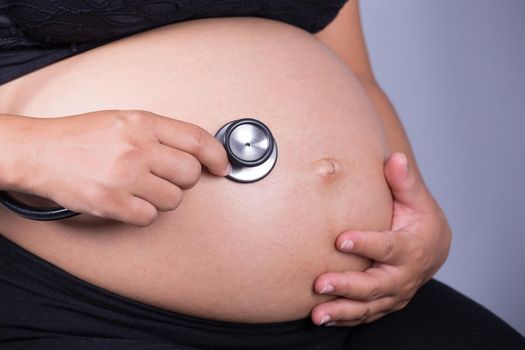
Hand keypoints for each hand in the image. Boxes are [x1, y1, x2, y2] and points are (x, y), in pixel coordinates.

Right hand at [21, 110, 230, 226]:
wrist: (39, 152)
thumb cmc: (81, 137)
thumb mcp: (123, 120)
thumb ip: (158, 133)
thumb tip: (195, 151)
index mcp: (143, 123)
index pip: (197, 139)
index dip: (217, 155)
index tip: (222, 166)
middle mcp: (137, 147)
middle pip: (190, 173)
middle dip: (184, 180)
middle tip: (165, 178)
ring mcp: (125, 176)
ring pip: (174, 199)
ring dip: (163, 199)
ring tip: (141, 189)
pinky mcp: (113, 203)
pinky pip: (150, 218)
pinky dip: (143, 214)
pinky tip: (128, 202)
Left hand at [311, 152, 451, 325]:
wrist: (434, 248)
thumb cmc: (421, 220)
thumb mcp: (417, 199)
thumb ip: (403, 181)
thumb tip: (394, 158)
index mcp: (412, 247)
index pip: (387, 247)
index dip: (365, 244)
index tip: (340, 240)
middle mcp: (404, 275)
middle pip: (375, 285)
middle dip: (347, 286)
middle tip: (320, 283)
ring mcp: (395, 293)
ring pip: (368, 306)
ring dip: (342, 310)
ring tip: (317, 314)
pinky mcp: (386, 303)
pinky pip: (365, 315)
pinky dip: (345, 318)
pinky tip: (324, 319)